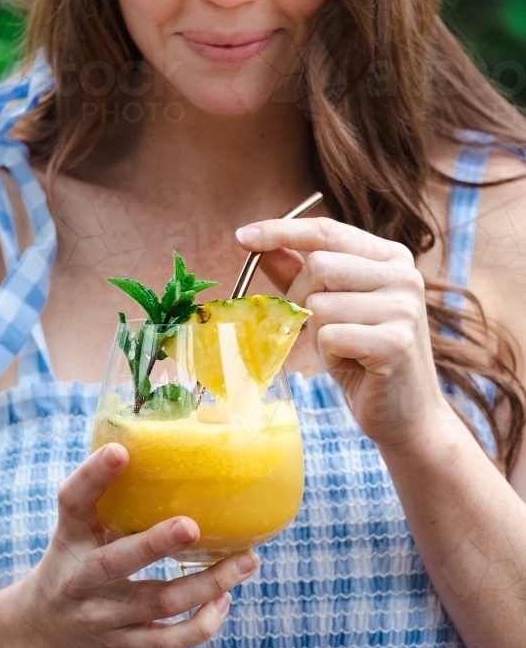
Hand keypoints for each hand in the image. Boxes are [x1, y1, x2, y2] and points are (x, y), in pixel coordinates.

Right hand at [18, 443, 257, 647]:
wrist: (41, 636)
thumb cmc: (73, 567)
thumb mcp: (76, 534)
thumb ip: (108, 503)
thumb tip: (167, 452)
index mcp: (70, 541)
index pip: (73, 504)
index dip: (93, 476)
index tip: (121, 452)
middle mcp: (81, 581)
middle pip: (117, 563)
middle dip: (156, 545)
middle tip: (192, 525)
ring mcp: (103, 618)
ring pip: (159, 604)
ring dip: (208, 584)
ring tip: (247, 560)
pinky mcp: (125, 646)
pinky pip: (170, 642)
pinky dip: (203, 624)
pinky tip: (224, 599)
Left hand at [236, 216, 452, 447]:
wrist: (405, 415)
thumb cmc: (363, 362)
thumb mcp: (329, 313)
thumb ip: (299, 276)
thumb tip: (263, 247)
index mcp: (391, 258)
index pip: (326, 231)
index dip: (281, 231)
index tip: (241, 237)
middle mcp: (404, 274)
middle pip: (318, 265)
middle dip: (301, 300)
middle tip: (316, 330)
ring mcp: (403, 307)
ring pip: (321, 304)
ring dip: (319, 336)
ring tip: (346, 353)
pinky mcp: (395, 342)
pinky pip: (330, 337)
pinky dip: (330, 357)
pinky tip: (354, 368)